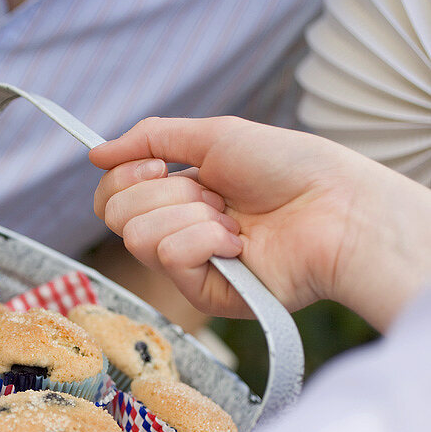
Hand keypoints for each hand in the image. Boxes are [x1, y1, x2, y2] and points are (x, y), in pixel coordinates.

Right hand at [91, 115, 430, 331]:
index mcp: (177, 195)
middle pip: (115, 215)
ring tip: (234, 219)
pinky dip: (206, 238)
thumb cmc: (289, 168)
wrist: (336, 207)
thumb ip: (151, 138)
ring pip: (138, 236)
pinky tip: (240, 243)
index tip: (162, 164)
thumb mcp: (214, 135)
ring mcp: (189, 267)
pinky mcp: (204, 295)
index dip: (125, 176)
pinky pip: (169, 257)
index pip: (111, 196)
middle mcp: (177, 231)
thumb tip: (94, 153)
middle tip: (215, 193)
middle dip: (164, 191)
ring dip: (192, 215)